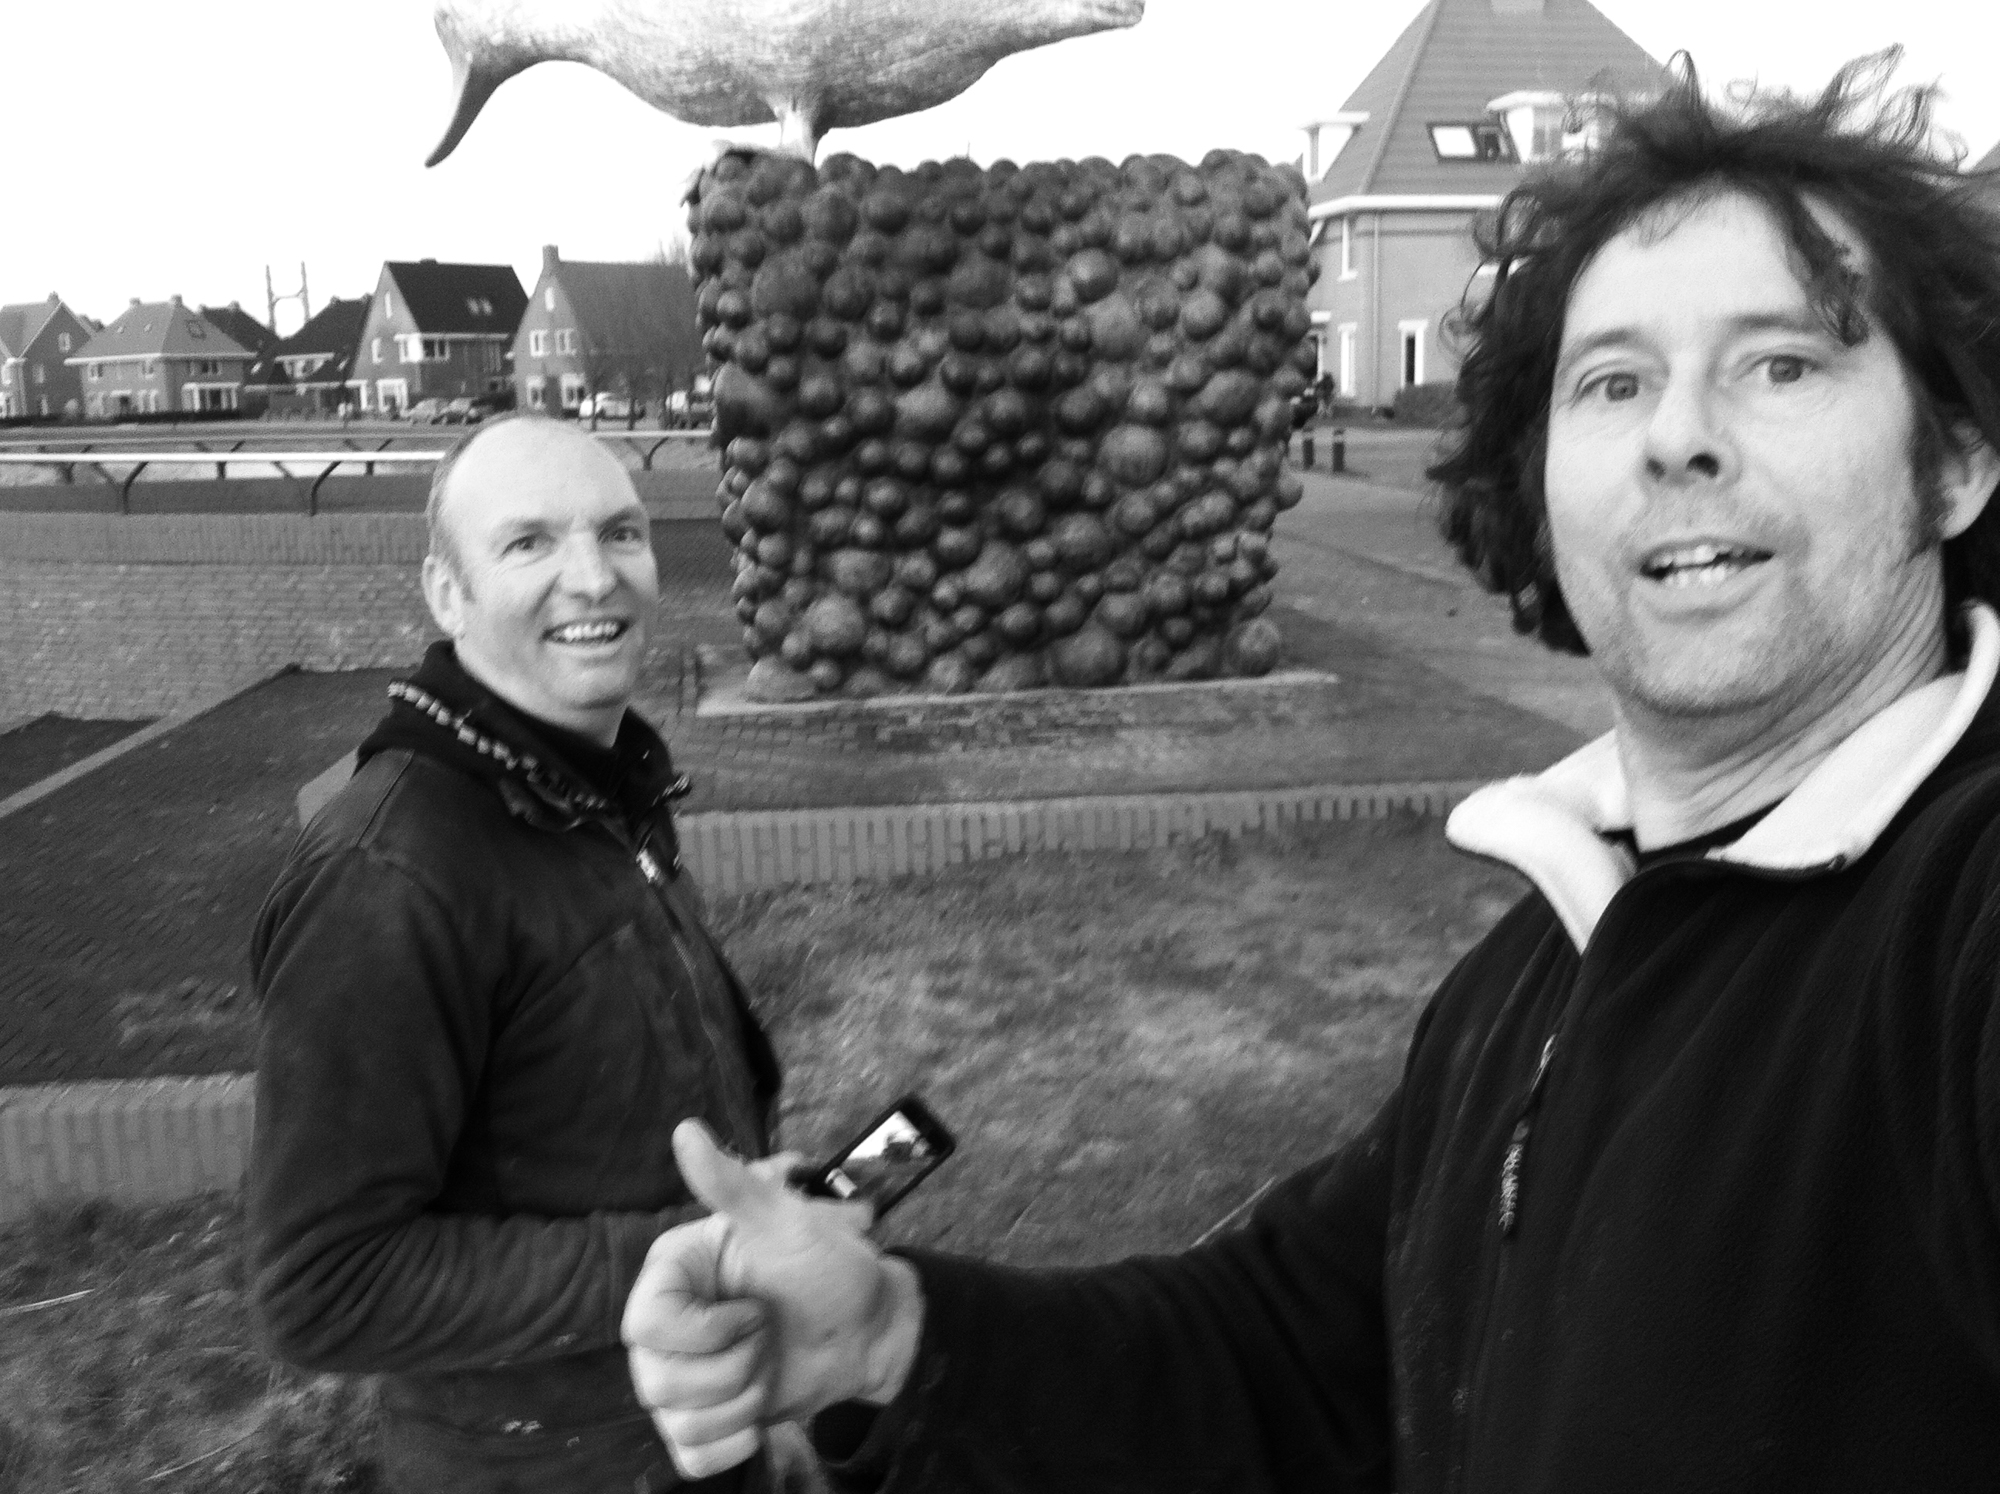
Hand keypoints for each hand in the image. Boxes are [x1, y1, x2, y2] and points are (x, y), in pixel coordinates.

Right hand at [624, 1120, 925, 1479]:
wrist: (871, 1328)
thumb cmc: (832, 1267)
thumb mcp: (788, 1222)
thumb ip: (733, 1183)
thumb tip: (686, 1132)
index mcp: (672, 1275)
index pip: (644, 1326)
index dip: (702, 1333)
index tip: (753, 1313)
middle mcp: (667, 1327)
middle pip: (657, 1382)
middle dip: (732, 1369)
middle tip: (768, 1337)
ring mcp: (683, 1377)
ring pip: (677, 1420)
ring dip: (740, 1403)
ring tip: (769, 1368)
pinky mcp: (705, 1421)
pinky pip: (693, 1455)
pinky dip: (733, 1442)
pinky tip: (761, 1412)